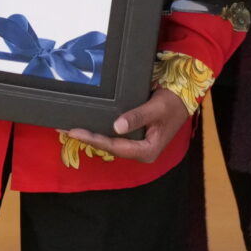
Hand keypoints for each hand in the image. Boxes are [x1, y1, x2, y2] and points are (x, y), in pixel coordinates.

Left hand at [64, 88, 191, 163]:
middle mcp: (140, 151)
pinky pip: (114, 137)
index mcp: (147, 150)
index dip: (94, 139)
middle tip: (65, 129)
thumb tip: (117, 127)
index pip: (115, 147)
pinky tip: (87, 125)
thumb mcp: (156, 108)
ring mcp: (137, 146)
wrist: (185, 98)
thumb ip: (137, 117)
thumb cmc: (172, 103)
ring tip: (70, 128)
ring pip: (110, 143)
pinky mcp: (134, 138)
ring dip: (92, 135)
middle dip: (88, 138)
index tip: (75, 132)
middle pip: (109, 147)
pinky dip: (100, 131)